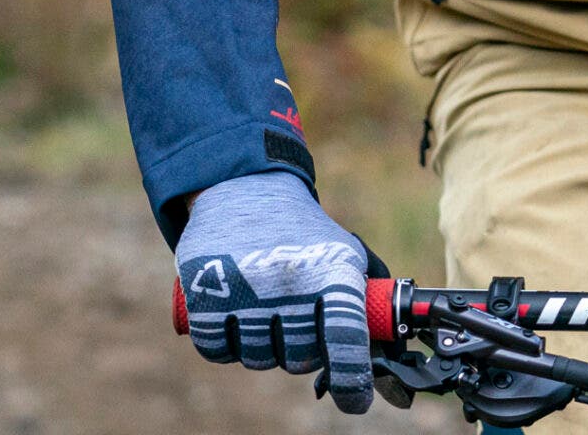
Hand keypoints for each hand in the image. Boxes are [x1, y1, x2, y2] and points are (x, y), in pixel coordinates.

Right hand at [174, 171, 373, 412]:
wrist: (245, 187)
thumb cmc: (303, 233)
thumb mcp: (345, 254)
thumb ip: (366, 307)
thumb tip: (385, 364)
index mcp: (330, 271)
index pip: (346, 338)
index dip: (352, 378)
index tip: (355, 401)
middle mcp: (289, 281)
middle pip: (299, 359)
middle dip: (299, 350)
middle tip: (294, 320)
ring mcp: (243, 287)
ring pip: (257, 358)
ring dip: (261, 346)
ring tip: (262, 309)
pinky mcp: (203, 290)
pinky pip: (216, 350)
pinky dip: (224, 344)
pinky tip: (231, 317)